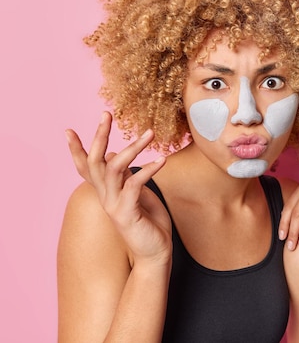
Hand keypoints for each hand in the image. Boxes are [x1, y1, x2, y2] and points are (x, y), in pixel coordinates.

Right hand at [65, 111, 171, 264]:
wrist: (155, 254)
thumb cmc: (149, 223)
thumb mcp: (137, 195)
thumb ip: (126, 177)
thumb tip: (114, 156)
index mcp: (107, 192)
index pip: (86, 168)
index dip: (76, 150)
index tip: (68, 130)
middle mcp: (106, 197)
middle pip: (95, 162)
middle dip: (99, 136)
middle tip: (105, 114)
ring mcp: (114, 205)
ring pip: (114, 169)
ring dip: (133, 148)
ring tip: (150, 133)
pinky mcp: (127, 213)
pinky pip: (135, 185)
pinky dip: (148, 170)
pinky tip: (162, 160)